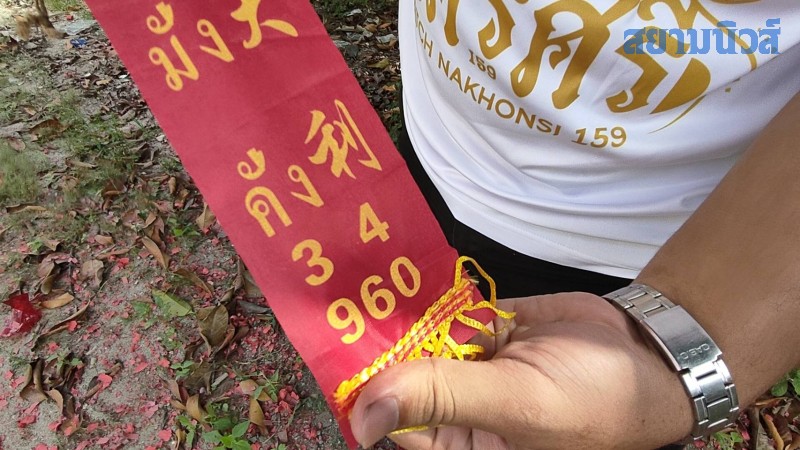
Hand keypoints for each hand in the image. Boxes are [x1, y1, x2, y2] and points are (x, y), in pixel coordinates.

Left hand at [349, 292, 692, 448]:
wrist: (648, 356)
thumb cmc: (593, 401)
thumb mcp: (518, 406)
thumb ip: (444, 399)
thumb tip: (364, 416)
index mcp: (460, 444)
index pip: (394, 418)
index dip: (364, 384)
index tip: (333, 339)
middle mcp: (458, 408)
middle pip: (401, 374)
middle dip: (377, 341)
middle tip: (336, 296)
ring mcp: (471, 364)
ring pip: (422, 338)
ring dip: (399, 312)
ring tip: (357, 275)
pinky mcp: (486, 328)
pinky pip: (449, 312)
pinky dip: (432, 294)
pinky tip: (401, 270)